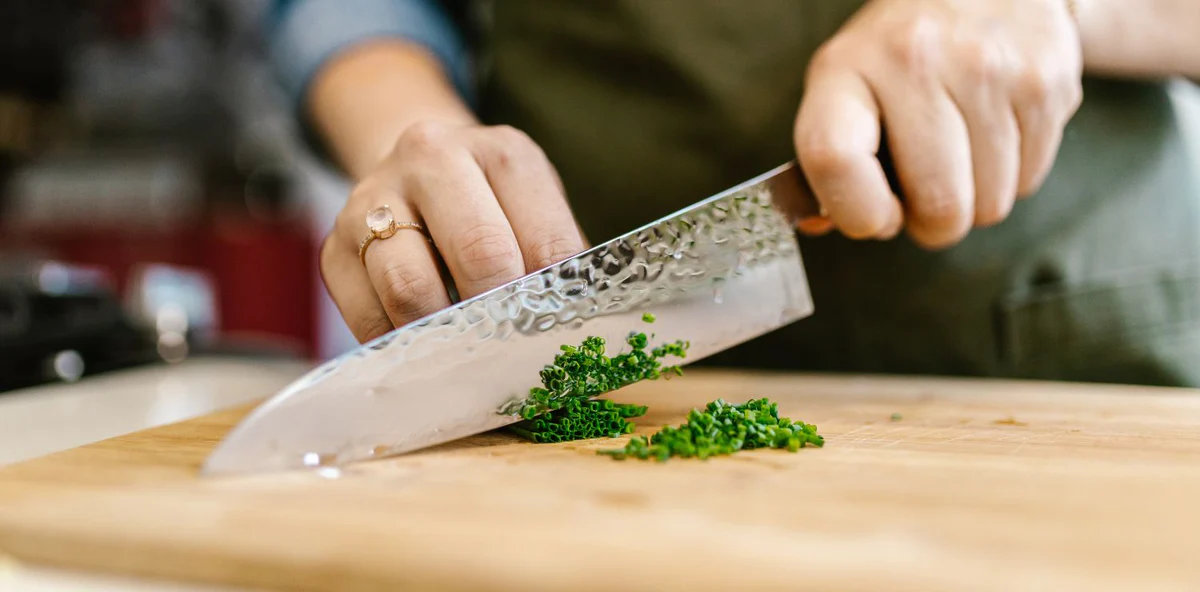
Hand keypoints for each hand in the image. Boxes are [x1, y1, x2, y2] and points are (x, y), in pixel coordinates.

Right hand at [321, 122, 585, 341]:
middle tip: (512, 351)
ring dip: (446, 336)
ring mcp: (374, 199)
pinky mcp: (334, 248)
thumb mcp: (533, 212)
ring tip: (467, 353)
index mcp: (502, 153)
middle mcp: (433, 158)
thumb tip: (570, 338)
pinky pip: (369, 317)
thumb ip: (553, 264)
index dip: (555, 300)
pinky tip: (424, 347)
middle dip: (502, 315)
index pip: (546, 239)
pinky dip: (401, 346)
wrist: (412, 175)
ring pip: (413, 289)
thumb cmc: (491, 209)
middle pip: (481, 254)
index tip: (556, 336)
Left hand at [793, 0, 1082, 247]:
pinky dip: (1010, 176)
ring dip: (974, 200)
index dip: (856, 211)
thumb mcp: (844, 87)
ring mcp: (989, 69)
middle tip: (925, 192)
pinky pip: (1029, 181)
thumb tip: (821, 225)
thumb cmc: (897, 56)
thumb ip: (829, 161)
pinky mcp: (1046, 80)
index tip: (875, 216)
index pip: (835, 158)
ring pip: (989, 205)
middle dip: (931, 223)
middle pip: (938, 206)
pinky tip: (992, 132)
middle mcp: (917, 60)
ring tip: (959, 150)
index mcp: (847, 67)